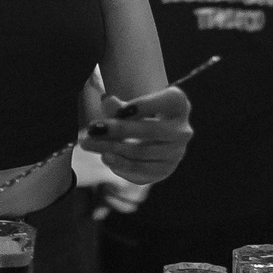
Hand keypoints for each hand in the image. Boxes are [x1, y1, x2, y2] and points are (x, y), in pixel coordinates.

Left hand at [76, 83, 191, 185]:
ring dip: (113, 149)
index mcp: (178, 104)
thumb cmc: (138, 113)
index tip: (112, 106)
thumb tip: (107, 101)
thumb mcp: (129, 105)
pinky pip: (142, 170)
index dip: (141, 105)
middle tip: (92, 128)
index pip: (165, 102)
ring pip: (143, 153)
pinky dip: (122, 165)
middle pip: (152, 130)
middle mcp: (182, 129)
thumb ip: (118, 106)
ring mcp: (176, 152)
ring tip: (89, 143)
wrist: (151, 135)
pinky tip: (105, 157)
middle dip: (119, 130)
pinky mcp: (165, 170)